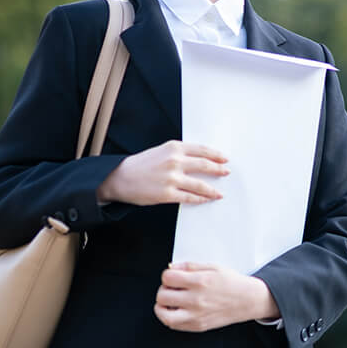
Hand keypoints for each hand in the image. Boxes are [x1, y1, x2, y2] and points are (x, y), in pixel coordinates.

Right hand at [96, 140, 228, 205]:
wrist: (120, 177)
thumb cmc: (141, 164)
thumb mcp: (162, 151)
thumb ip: (180, 153)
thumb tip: (201, 159)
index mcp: (174, 148)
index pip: (202, 150)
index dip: (216, 155)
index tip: (225, 159)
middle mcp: (175, 161)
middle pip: (205, 165)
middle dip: (218, 170)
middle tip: (226, 172)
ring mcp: (172, 178)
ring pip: (200, 185)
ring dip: (212, 190)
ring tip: (219, 193)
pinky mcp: (167, 194)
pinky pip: (189, 198)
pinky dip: (199, 199)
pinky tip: (205, 200)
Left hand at [154, 262, 279, 331]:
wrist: (247, 300)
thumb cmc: (232, 283)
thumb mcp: (213, 267)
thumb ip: (190, 266)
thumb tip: (172, 267)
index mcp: (200, 282)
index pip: (168, 278)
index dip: (167, 275)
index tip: (172, 276)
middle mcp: (196, 300)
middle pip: (162, 295)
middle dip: (164, 289)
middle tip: (172, 288)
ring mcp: (196, 315)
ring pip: (164, 314)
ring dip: (162, 306)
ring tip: (169, 301)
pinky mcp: (197, 325)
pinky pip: (173, 324)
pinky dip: (169, 316)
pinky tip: (177, 309)